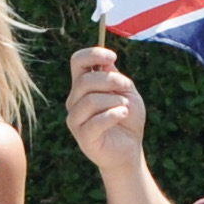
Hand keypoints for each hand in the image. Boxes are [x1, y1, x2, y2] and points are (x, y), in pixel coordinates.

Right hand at [65, 46, 146, 167]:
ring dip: (114, 100)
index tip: (112, 57)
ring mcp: (76, 119)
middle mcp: (75, 101)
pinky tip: (123, 114)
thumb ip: (115, 77)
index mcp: (83, 86)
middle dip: (111, 81)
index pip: (77, 62)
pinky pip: (96, 121)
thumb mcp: (127, 92)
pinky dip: (114, 115)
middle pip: (85, 81)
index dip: (93, 54)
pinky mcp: (83, 137)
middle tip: (126, 87)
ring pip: (90, 100)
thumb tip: (106, 63)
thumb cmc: (127, 119)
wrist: (128, 148)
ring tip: (125, 107)